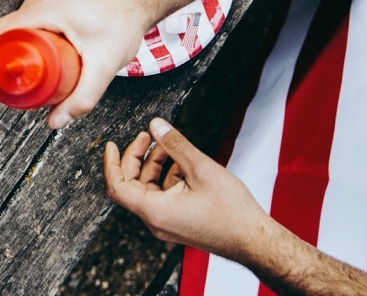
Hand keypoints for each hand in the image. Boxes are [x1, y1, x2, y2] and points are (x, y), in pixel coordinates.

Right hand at [0, 0, 150, 127]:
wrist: (136, 2)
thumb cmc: (122, 23)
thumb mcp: (103, 66)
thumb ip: (82, 98)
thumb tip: (56, 121)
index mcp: (45, 10)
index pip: (0, 30)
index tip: (5, 77)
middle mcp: (39, 1)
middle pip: (6, 32)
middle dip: (9, 59)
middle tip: (21, 82)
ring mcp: (44, 0)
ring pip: (16, 28)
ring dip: (18, 50)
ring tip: (31, 73)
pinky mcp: (50, 5)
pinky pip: (27, 24)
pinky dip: (27, 42)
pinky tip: (39, 59)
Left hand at [104, 118, 270, 259]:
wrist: (255, 240)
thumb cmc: (232, 212)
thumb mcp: (201, 168)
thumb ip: (175, 144)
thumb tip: (155, 125)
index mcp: (155, 211)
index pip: (117, 186)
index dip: (111, 163)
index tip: (111, 144)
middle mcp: (156, 221)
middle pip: (132, 185)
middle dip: (137, 158)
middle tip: (148, 137)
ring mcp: (167, 223)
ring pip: (149, 189)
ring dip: (155, 165)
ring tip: (169, 146)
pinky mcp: (178, 222)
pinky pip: (163, 197)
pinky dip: (167, 177)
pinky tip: (182, 163)